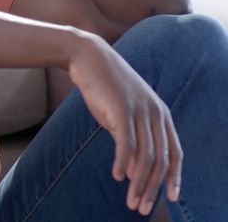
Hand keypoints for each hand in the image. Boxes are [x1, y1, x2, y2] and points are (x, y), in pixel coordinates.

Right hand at [67, 33, 182, 214]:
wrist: (88, 57)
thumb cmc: (104, 86)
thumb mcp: (123, 113)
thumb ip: (132, 136)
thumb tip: (133, 168)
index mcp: (161, 114)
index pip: (175, 153)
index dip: (175, 177)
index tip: (170, 197)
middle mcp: (156, 113)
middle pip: (160, 159)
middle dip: (152, 187)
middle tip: (142, 207)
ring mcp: (140, 111)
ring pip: (145, 156)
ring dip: (138, 182)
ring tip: (130, 199)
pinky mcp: (121, 109)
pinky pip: (126, 143)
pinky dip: (123, 162)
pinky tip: (117, 176)